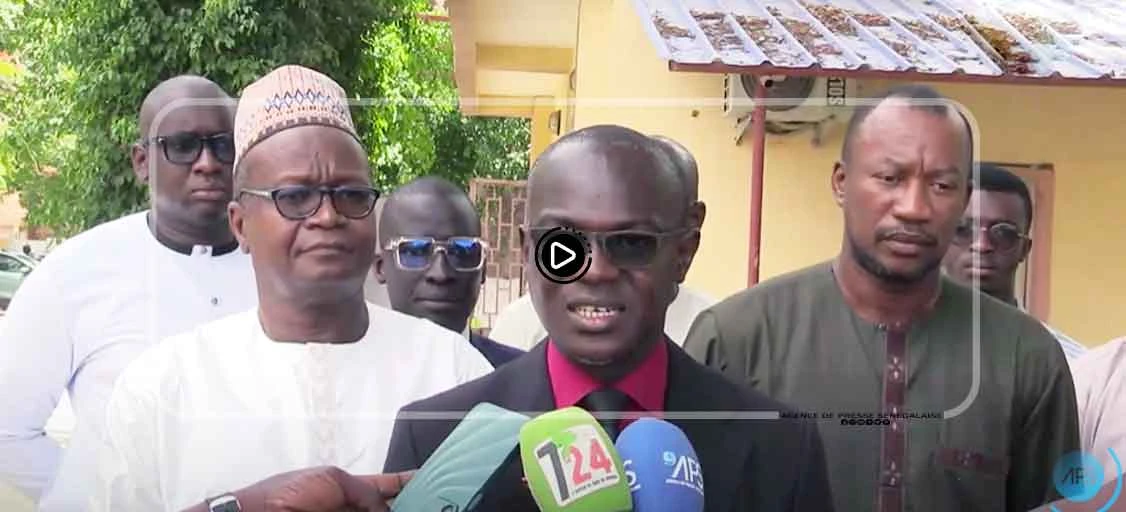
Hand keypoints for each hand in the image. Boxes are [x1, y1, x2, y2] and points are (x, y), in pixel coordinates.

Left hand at [237, 466, 414, 511]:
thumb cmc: (285, 495)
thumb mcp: (333, 481)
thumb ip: (367, 493)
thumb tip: (386, 510)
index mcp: (345, 487)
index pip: (385, 485)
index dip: (406, 483)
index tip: (429, 483)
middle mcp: (348, 508)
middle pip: (384, 508)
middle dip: (406, 505)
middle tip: (432, 505)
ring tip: (422, 510)